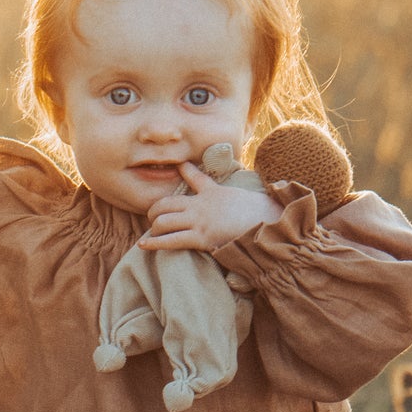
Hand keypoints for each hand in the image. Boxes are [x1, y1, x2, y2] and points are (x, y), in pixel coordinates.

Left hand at [140, 161, 281, 252]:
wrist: (268, 221)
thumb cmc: (263, 213)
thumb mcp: (251, 198)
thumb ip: (242, 196)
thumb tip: (264, 189)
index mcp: (213, 192)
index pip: (195, 176)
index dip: (184, 171)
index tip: (178, 167)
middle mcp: (201, 204)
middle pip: (166, 203)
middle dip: (155, 211)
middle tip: (152, 218)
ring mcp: (199, 220)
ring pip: (163, 220)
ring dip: (154, 227)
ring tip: (150, 233)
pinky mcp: (201, 237)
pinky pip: (171, 240)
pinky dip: (154, 243)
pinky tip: (143, 245)